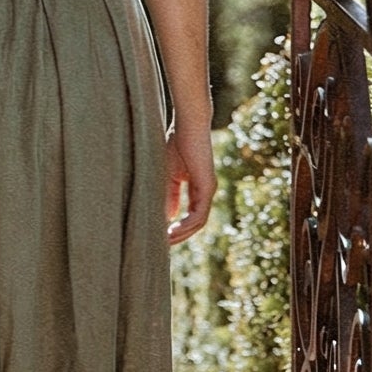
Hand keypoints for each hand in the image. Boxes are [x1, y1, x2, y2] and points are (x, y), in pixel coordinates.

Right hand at [165, 121, 215, 244]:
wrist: (188, 125)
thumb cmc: (176, 144)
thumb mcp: (168, 175)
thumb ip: (169, 196)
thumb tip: (168, 218)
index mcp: (198, 188)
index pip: (191, 215)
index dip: (178, 228)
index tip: (162, 236)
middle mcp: (206, 191)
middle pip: (196, 223)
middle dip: (180, 236)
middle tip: (163, 246)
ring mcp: (209, 190)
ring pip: (199, 222)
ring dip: (183, 234)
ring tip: (166, 241)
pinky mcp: (207, 186)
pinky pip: (200, 214)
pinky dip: (187, 224)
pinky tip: (173, 230)